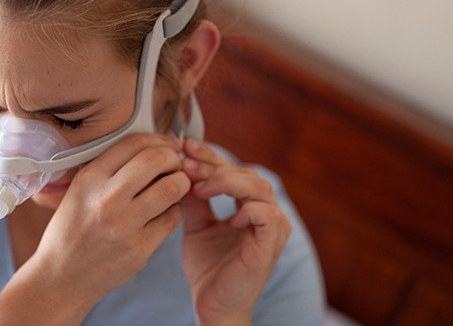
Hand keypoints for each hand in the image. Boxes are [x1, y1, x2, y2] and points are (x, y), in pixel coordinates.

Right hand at [32, 133, 190, 298]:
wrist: (61, 277)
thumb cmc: (72, 230)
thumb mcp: (79, 191)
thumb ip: (110, 169)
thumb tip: (152, 148)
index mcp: (89, 179)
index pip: (134, 143)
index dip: (159, 140)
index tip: (168, 146)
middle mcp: (106, 199)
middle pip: (156, 160)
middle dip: (173, 158)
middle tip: (175, 165)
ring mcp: (124, 225)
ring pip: (172, 188)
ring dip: (181, 183)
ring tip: (176, 186)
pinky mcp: (139, 249)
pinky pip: (172, 218)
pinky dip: (174, 210)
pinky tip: (164, 212)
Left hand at [180, 139, 290, 325]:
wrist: (213, 306)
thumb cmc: (209, 268)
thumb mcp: (196, 226)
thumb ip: (194, 200)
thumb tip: (180, 169)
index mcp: (250, 205)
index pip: (233, 170)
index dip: (210, 156)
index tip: (184, 147)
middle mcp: (266, 212)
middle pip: (245, 172)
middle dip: (213, 165)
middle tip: (186, 162)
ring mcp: (272, 228)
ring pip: (257, 187)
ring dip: (225, 181)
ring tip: (198, 187)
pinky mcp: (270, 245)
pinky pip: (266, 214)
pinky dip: (246, 209)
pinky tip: (225, 215)